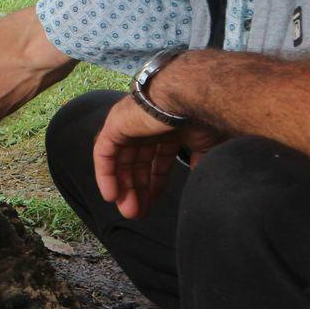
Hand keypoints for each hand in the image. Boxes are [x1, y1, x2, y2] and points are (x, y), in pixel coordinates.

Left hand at [92, 96, 226, 218]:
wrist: (191, 95)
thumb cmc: (204, 116)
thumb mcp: (205, 146)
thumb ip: (199, 164)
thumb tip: (202, 183)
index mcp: (168, 126)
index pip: (157, 158)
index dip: (155, 181)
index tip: (154, 201)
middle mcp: (147, 124)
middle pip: (138, 161)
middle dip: (138, 188)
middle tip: (138, 213)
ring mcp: (130, 123)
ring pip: (121, 160)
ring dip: (124, 187)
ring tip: (129, 211)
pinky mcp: (115, 124)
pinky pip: (104, 153)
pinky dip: (106, 174)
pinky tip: (111, 196)